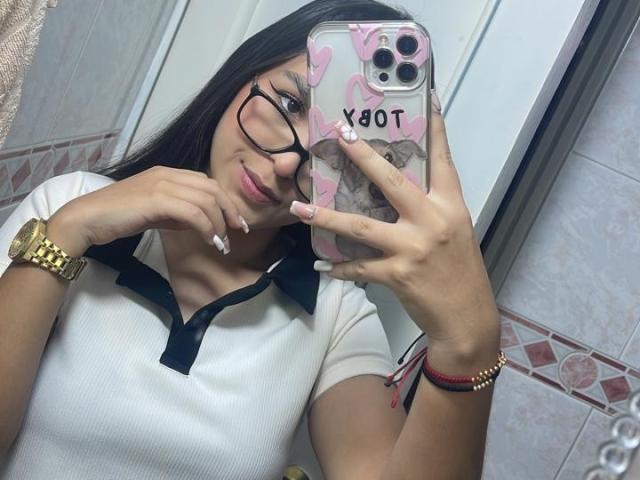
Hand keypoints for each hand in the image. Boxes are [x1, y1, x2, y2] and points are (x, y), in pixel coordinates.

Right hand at [48, 166, 247, 256]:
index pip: (206, 182)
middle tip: (237, 232)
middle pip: (212, 188)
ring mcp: (162, 185)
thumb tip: (201, 223)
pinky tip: (209, 241)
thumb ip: (178, 213)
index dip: (225, 201)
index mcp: (167, 173)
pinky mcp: (157, 199)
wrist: (87, 218)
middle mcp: (167, 174)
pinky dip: (206, 227)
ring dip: (219, 223)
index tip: (234, 222)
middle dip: (229, 210)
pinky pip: (194, 212)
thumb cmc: (118, 217)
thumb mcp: (155, 212)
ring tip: (221, 243)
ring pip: (206, 200)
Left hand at [290, 92, 499, 352]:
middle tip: (340, 132)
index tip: (426, 96)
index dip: (435, 128)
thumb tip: (398, 189)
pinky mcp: (397, 274)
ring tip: (299, 207)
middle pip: (392, 181)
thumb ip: (430, 209)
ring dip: (327, 216)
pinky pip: (359, 267)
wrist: (467, 318)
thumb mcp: (454, 231)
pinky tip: (320, 264)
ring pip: (361, 226)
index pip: (442, 160)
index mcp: (451, 206)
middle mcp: (432, 221)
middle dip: (362, 155)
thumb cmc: (461, 272)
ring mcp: (413, 247)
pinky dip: (339, 267)